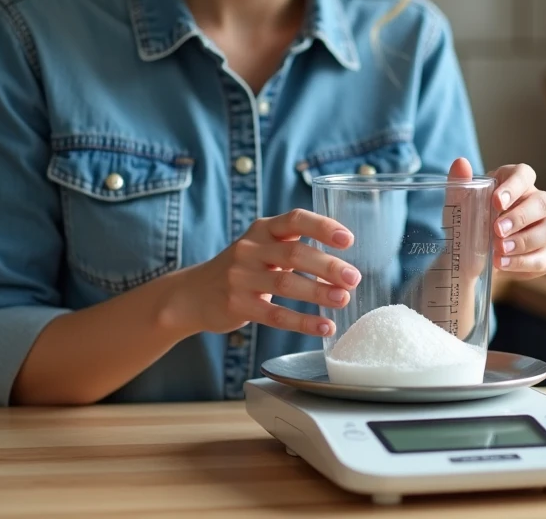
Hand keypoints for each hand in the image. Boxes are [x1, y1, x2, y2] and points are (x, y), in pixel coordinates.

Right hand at [171, 209, 360, 336]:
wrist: (192, 294)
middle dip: (327, 266)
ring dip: (319, 293)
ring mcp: (241, 278)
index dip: (322, 227)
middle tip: (353, 278)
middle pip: (294, 254)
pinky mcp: (237, 305)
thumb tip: (343, 265)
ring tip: (343, 300)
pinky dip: (303, 322)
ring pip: (286, 284)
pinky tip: (324, 326)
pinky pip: (275, 315)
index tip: (347, 239)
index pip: (295, 219)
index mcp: (262, 230)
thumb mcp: (260, 247)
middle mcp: (250, 249)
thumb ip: (293, 247)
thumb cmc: (241, 269)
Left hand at [449, 158, 545, 278]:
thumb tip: (461, 163)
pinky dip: (525, 262)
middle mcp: (534, 202)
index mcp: (514, 182)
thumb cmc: (467, 222)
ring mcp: (543, 228)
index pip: (525, 174)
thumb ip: (459, 184)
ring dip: (526, 241)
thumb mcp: (458, 206)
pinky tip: (503, 263)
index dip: (515, 186)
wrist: (466, 258)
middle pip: (544, 201)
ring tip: (499, 251)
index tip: (497, 202)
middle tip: (497, 231)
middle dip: (521, 217)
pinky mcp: (545, 254)